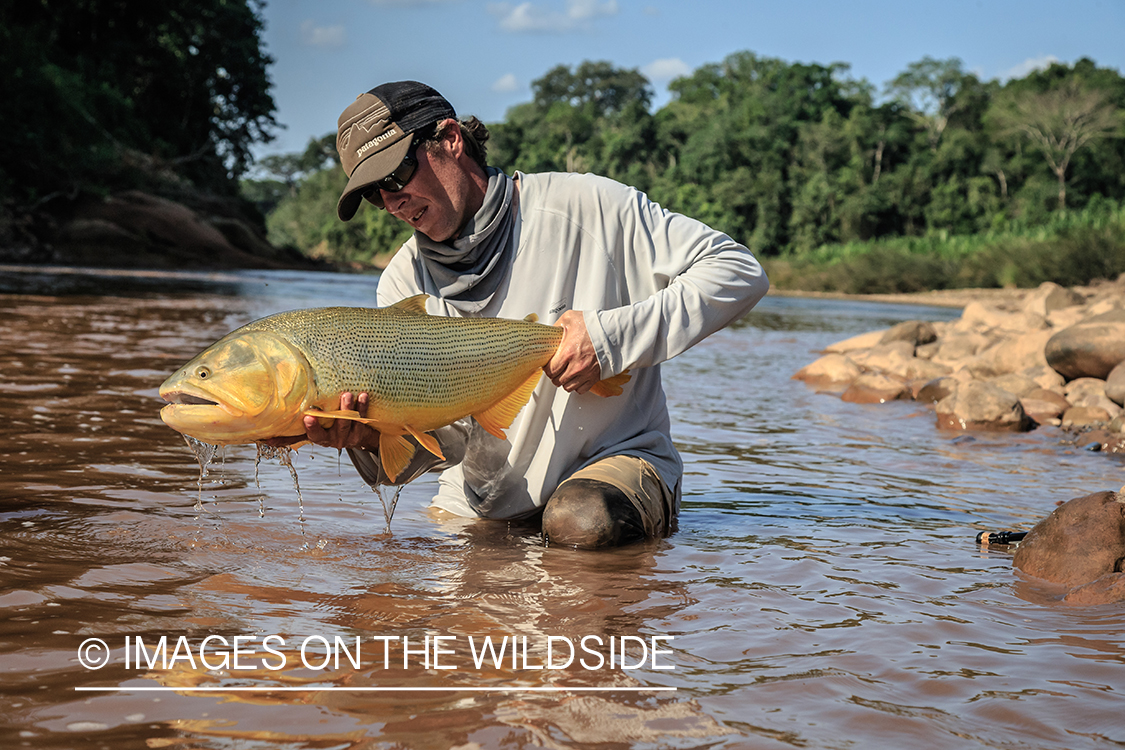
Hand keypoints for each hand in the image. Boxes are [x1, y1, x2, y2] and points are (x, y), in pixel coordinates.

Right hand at [262, 392, 379, 450]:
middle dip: (339, 412)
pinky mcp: (362, 430)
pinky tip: (363, 395)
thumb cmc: (327, 431)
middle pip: (337, 427)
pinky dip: (363, 407)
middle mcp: (335, 439)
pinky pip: (363, 418)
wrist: (356, 438)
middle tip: (342, 397)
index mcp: (321, 439)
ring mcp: (350, 435)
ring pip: (351, 422)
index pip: (314, 436)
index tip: (308, 417)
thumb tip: (265, 440)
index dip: (312, 428)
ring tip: (349, 394)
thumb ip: (291, 436)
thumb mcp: (309, 434)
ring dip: (351, 408)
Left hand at [544, 310, 601, 394]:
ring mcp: (586, 373)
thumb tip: (549, 332)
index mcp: (568, 353)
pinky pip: (581, 390)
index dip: (547, 368)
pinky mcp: (594, 377)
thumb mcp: (570, 318)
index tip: (549, 364)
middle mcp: (576, 366)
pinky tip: (576, 377)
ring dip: (565, 381)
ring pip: (568, 387)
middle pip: (557, 381)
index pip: (550, 370)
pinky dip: (577, 386)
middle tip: (556, 368)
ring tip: (565, 373)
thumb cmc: (595, 326)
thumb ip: (556, 326)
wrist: (615, 332)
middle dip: (555, 375)